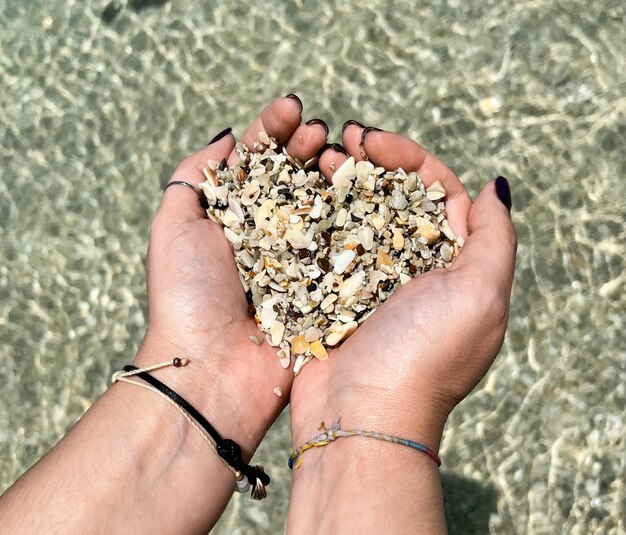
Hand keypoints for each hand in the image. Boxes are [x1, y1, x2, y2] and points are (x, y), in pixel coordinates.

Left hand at [135, 95, 328, 453]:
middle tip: (320, 131)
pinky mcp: (326, 285)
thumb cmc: (185, 297)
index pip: (257, 161)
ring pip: (323, 203)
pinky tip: (363, 187)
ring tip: (341, 149)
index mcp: (232, 217)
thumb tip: (229, 137)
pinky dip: (356, 213)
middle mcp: (268, 233)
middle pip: (294, 176)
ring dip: (334, 171)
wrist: (210, 371)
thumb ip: (195, 173)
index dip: (274, 130)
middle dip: (307, 146)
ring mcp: (300, 258)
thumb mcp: (172, 225)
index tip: (291, 109)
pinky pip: (346, 243)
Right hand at [290, 124, 516, 451]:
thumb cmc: (424, 356)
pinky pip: (326, 244)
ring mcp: (370, 282)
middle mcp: (414, 270)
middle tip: (341, 138)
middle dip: (371, 162)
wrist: (361, 418)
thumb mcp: (480, 294)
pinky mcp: (332, 294)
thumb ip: (495, 238)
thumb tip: (496, 187)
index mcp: (454, 266)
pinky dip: (315, 216)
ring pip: (358, 216)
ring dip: (341, 182)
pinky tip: (299, 193)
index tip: (373, 141)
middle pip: (394, 198)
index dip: (409, 159)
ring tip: (317, 157)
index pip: (438, 192)